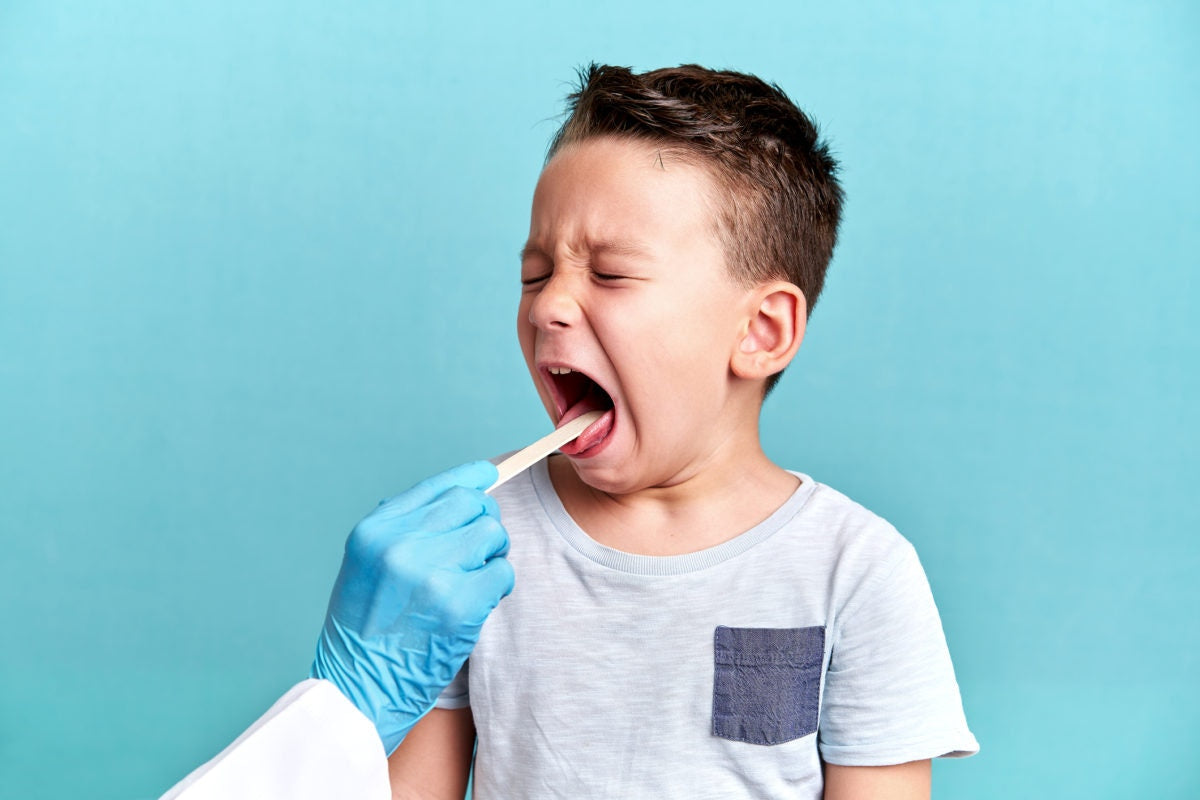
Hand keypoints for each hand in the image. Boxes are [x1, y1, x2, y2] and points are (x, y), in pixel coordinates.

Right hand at [311, 460, 513, 753]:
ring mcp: (431, 574)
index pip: (438, 486)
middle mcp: (400, 545)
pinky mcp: (459, 606)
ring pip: (493, 534)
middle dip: (483, 522)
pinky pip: (502, 572)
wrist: (357, 692)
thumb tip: (461, 491)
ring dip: (492, 555)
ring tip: (472, 580)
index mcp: (375, 531)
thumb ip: (404, 529)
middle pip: (473, 504)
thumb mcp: (365, 565)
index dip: (471, 478)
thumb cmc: (364, 631)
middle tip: (477, 550)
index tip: (489, 475)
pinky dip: (497, 586)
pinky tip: (476, 603)